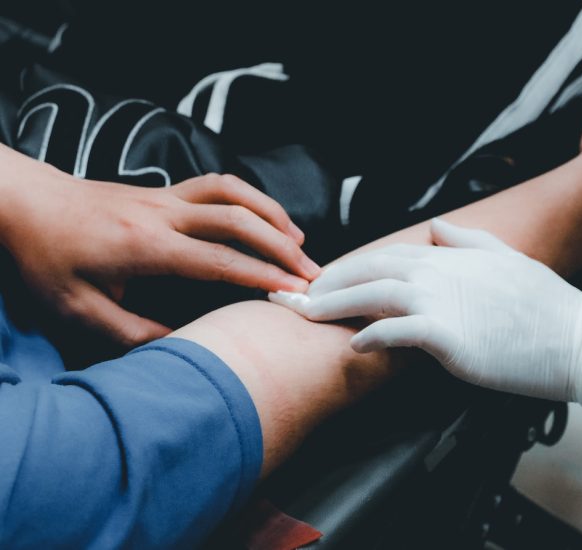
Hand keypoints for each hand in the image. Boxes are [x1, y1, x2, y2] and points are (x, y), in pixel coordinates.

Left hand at [0, 148, 318, 346]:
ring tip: (300, 241)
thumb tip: (181, 343)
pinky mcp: (164, 190)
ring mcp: (165, 196)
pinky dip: (250, 198)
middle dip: (282, 247)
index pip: (218, 260)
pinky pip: (219, 184)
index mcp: (144, 246)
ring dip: (272, 214)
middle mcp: (163, 214)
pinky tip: (263, 217)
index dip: (261, 276)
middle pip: (238, 220)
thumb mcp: (77, 308)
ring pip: (233, 192)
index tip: (295, 291)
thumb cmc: (47, 257)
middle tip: (313, 273)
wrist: (26, 203)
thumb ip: (131, 332)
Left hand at [270, 219, 581, 404]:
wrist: (574, 338)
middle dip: (327, 282)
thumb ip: (467, 239)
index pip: (385, 255)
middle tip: (298, 296)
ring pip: (372, 295)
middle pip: (368, 271)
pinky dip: (371, 336)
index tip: (324, 279)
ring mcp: (440, 300)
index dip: (350, 267)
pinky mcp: (447, 335)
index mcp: (448, 256)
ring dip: (333, 305)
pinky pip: (397, 332)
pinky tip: (352, 345)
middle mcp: (438, 272)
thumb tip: (437, 226)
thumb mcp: (505, 258)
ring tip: (305, 315)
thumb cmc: (542, 304)